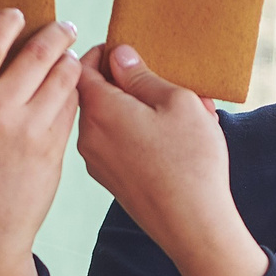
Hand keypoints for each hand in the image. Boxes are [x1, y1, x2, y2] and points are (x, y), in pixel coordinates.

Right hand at [0, 9, 82, 275]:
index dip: (7, 22)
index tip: (17, 14)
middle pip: (36, 54)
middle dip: (54, 33)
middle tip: (61, 26)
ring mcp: (29, 131)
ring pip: (62, 78)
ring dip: (68, 60)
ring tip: (69, 54)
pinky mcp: (52, 150)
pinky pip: (70, 108)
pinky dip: (73, 92)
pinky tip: (70, 88)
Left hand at [73, 44, 266, 275]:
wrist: (193, 225)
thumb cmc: (190, 160)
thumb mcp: (177, 102)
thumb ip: (143, 76)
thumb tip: (119, 57)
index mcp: (100, 110)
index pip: (82, 67)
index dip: (102, 53)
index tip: (125, 49)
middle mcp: (88, 136)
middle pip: (94, 95)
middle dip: (126, 83)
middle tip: (161, 80)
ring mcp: (96, 162)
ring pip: (109, 121)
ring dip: (136, 110)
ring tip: (178, 111)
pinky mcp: (111, 181)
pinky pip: (117, 145)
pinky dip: (138, 134)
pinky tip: (172, 139)